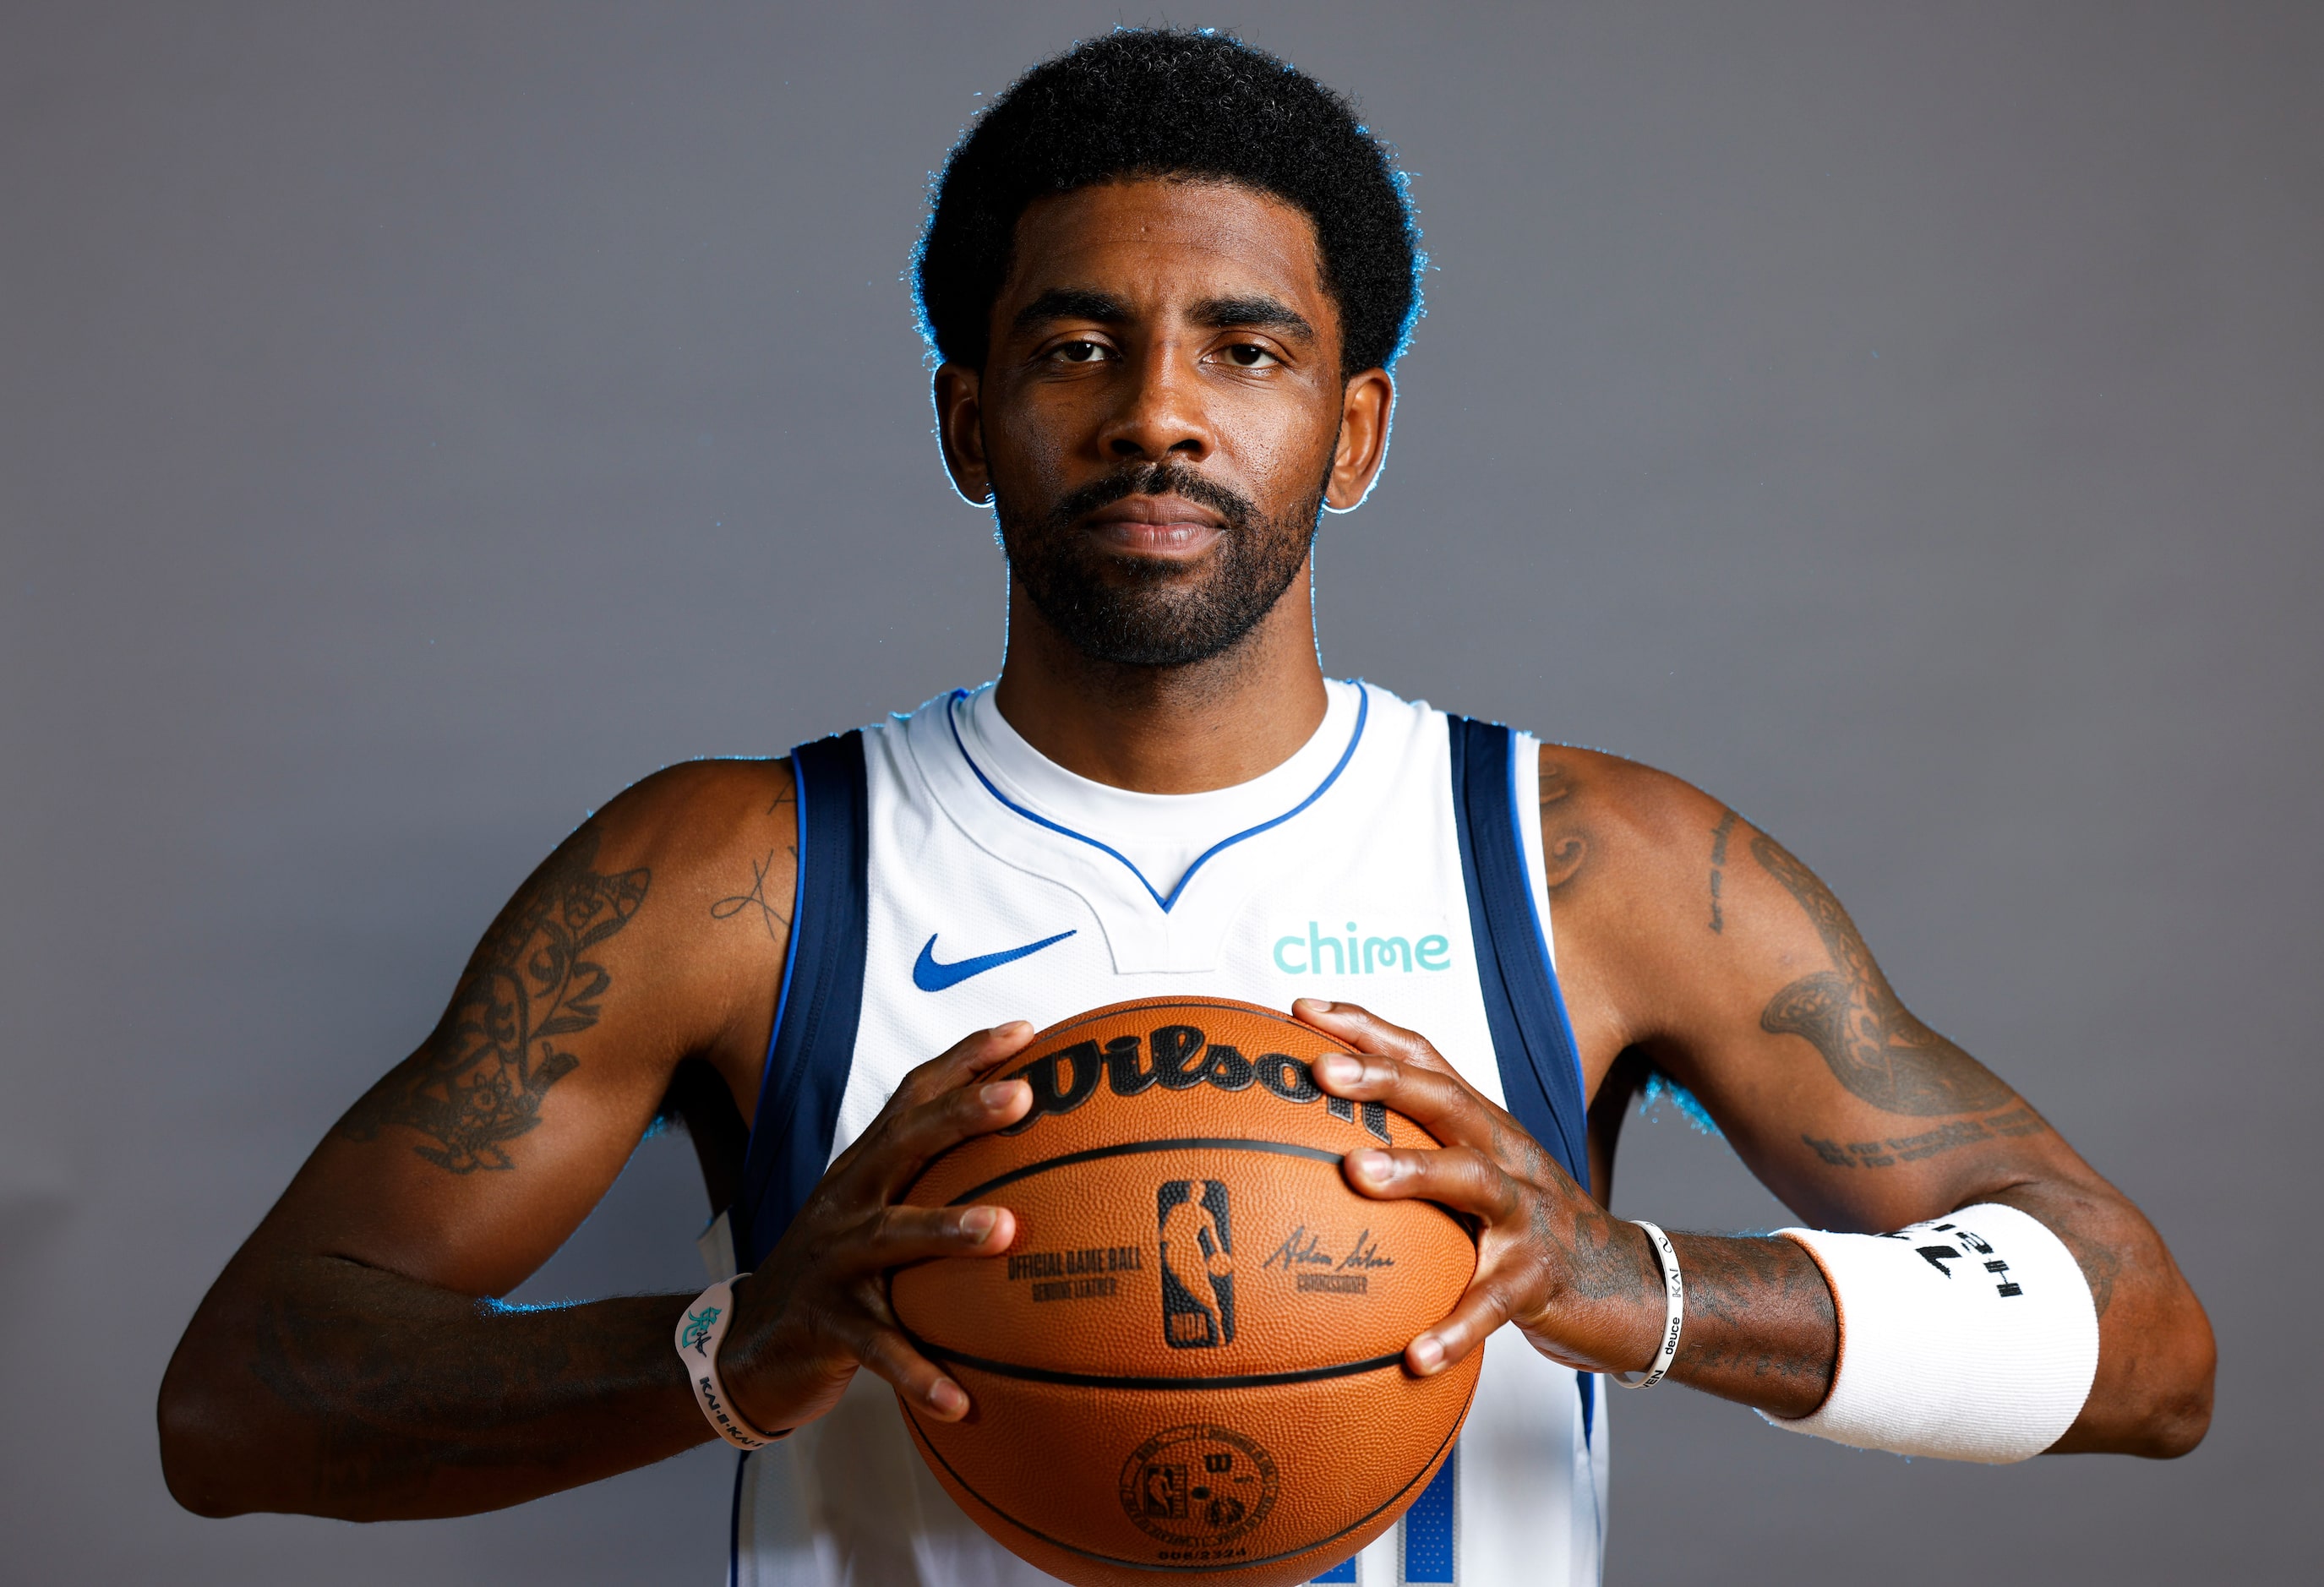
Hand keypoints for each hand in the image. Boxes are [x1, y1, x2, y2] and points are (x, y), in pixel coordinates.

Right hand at [722, 1023, 1035, 1429]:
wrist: (744, 1346)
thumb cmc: (836, 1274)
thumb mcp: (874, 1217)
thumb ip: (931, 1185)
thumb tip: (1035, 1167)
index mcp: (865, 1171)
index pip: (914, 1098)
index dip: (965, 1060)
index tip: (1026, 1032)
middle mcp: (848, 1203)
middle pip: (905, 1144)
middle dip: (962, 1114)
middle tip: (1023, 1097)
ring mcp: (833, 1262)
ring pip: (890, 1238)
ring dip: (947, 1231)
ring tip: (1007, 1231)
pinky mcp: (824, 1325)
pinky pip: (878, 1350)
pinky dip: (919, 1374)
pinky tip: (963, 1401)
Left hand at [1295, 999, 1660, 1377]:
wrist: (1629, 1287)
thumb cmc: (1528, 1229)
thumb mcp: (1476, 1181)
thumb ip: (1414, 1157)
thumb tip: (1313, 1154)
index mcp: (1483, 1129)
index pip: (1424, 1060)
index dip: (1367, 1030)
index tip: (1302, 1010)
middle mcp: (1507, 1156)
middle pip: (1445, 1100)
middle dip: (1382, 1078)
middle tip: (1321, 1070)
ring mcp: (1529, 1215)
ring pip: (1474, 1179)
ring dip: (1414, 1171)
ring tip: (1354, 1172)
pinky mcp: (1542, 1278)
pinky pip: (1494, 1302)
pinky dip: (1456, 1327)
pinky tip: (1414, 1355)